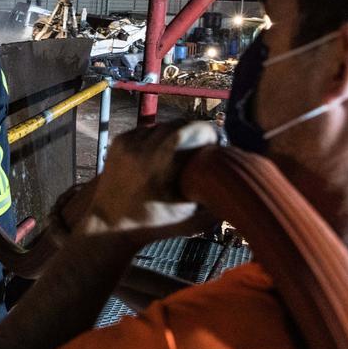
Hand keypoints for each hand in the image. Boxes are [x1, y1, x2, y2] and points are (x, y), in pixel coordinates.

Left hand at [77, 121, 218, 245]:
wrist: (109, 223)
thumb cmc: (153, 224)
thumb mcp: (189, 220)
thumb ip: (215, 204)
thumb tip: (238, 185)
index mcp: (156, 166)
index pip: (185, 130)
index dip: (205, 130)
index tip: (216, 139)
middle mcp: (139, 149)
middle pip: (175, 124)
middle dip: (193, 130)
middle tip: (205, 143)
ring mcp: (126, 143)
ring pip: (161, 125)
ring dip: (176, 132)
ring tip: (185, 148)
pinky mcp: (119, 141)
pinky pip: (146, 129)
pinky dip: (158, 136)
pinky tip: (164, 151)